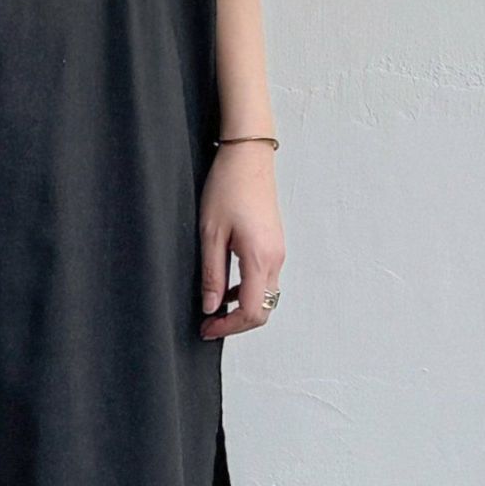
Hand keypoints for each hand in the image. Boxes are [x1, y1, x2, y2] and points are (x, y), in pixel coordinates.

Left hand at [198, 142, 284, 339]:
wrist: (248, 156)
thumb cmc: (227, 187)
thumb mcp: (210, 233)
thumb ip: (212, 273)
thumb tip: (211, 307)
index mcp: (260, 258)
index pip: (252, 312)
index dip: (228, 327)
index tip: (206, 329)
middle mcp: (276, 258)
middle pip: (263, 309)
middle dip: (236, 323)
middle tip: (208, 324)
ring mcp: (278, 251)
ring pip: (265, 296)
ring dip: (241, 307)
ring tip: (213, 308)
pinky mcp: (274, 244)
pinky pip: (264, 279)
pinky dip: (247, 290)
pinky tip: (225, 286)